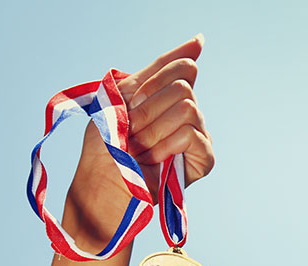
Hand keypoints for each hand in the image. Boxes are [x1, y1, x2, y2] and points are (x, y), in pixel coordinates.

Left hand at [63, 35, 213, 250]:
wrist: (103, 182)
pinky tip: (153, 159)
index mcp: (171, 96)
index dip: (154, 81)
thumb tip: (199, 41)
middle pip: (183, 85)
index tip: (133, 102)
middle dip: (149, 107)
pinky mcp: (205, 159)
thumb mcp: (125, 96)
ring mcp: (199, 135)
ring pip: (187, 107)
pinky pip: (190, 134)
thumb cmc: (107, 144)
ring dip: (153, 128)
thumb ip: (156, 70)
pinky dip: (164, 145)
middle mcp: (190, 113)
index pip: (183, 66)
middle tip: (131, 131)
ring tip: (140, 148)